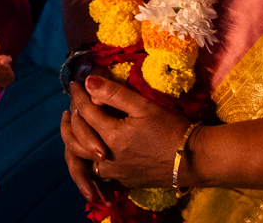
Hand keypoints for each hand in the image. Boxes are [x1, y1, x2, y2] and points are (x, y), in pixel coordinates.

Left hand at [66, 76, 194, 189]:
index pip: (85, 112)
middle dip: (69, 121)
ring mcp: (114, 172)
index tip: (74, 84)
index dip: (78, 96)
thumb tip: (88, 81)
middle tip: (70, 107)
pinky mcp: (123, 180)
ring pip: (82, 159)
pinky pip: (96, 172)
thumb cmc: (171, 129)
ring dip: (73, 142)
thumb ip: (114, 93)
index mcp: (112, 136)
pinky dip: (87, 159)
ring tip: (74, 127)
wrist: (193, 160)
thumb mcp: (144, 106)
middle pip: (76, 139)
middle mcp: (108, 158)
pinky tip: (90, 149)